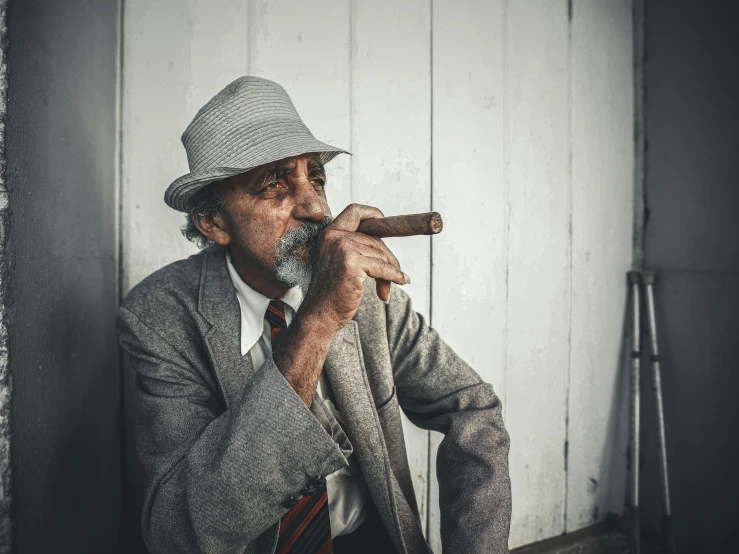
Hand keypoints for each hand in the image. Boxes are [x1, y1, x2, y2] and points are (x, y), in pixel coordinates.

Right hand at [299, 203, 409, 334]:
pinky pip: (383, 268)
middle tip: (394, 274)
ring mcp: (342, 248)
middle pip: (375, 239)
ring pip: (380, 254)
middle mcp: (334, 236)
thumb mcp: (340, 263)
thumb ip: (356, 248)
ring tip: (386, 288)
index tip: (384, 221)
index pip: (355, 211)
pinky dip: (394, 276)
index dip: (373, 214)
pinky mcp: (352, 263)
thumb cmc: (332, 293)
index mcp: (329, 234)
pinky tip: (399, 282)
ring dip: (390, 272)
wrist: (320, 315)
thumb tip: (386, 249)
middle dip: (388, 257)